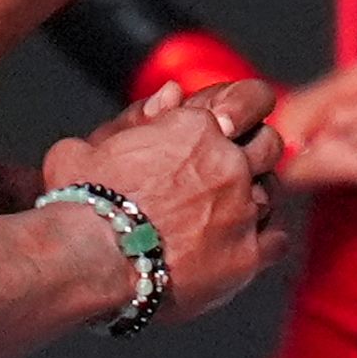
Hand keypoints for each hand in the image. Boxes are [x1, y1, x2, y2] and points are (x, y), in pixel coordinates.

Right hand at [54, 78, 289, 323]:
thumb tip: (171, 95)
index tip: (239, 124)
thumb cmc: (80, 204)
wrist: (88, 262)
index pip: (251, 99)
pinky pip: (276, 241)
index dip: (249, 109)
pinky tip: (239, 246)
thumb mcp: (87, 147)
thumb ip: (133, 118)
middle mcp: (227, 163)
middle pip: (269, 145)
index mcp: (195, 128)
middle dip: (254, 153)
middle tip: (231, 173)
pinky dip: (263, 241)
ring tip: (227, 214)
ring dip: (255, 198)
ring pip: (273, 192)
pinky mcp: (246, 254)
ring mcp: (241, 208)